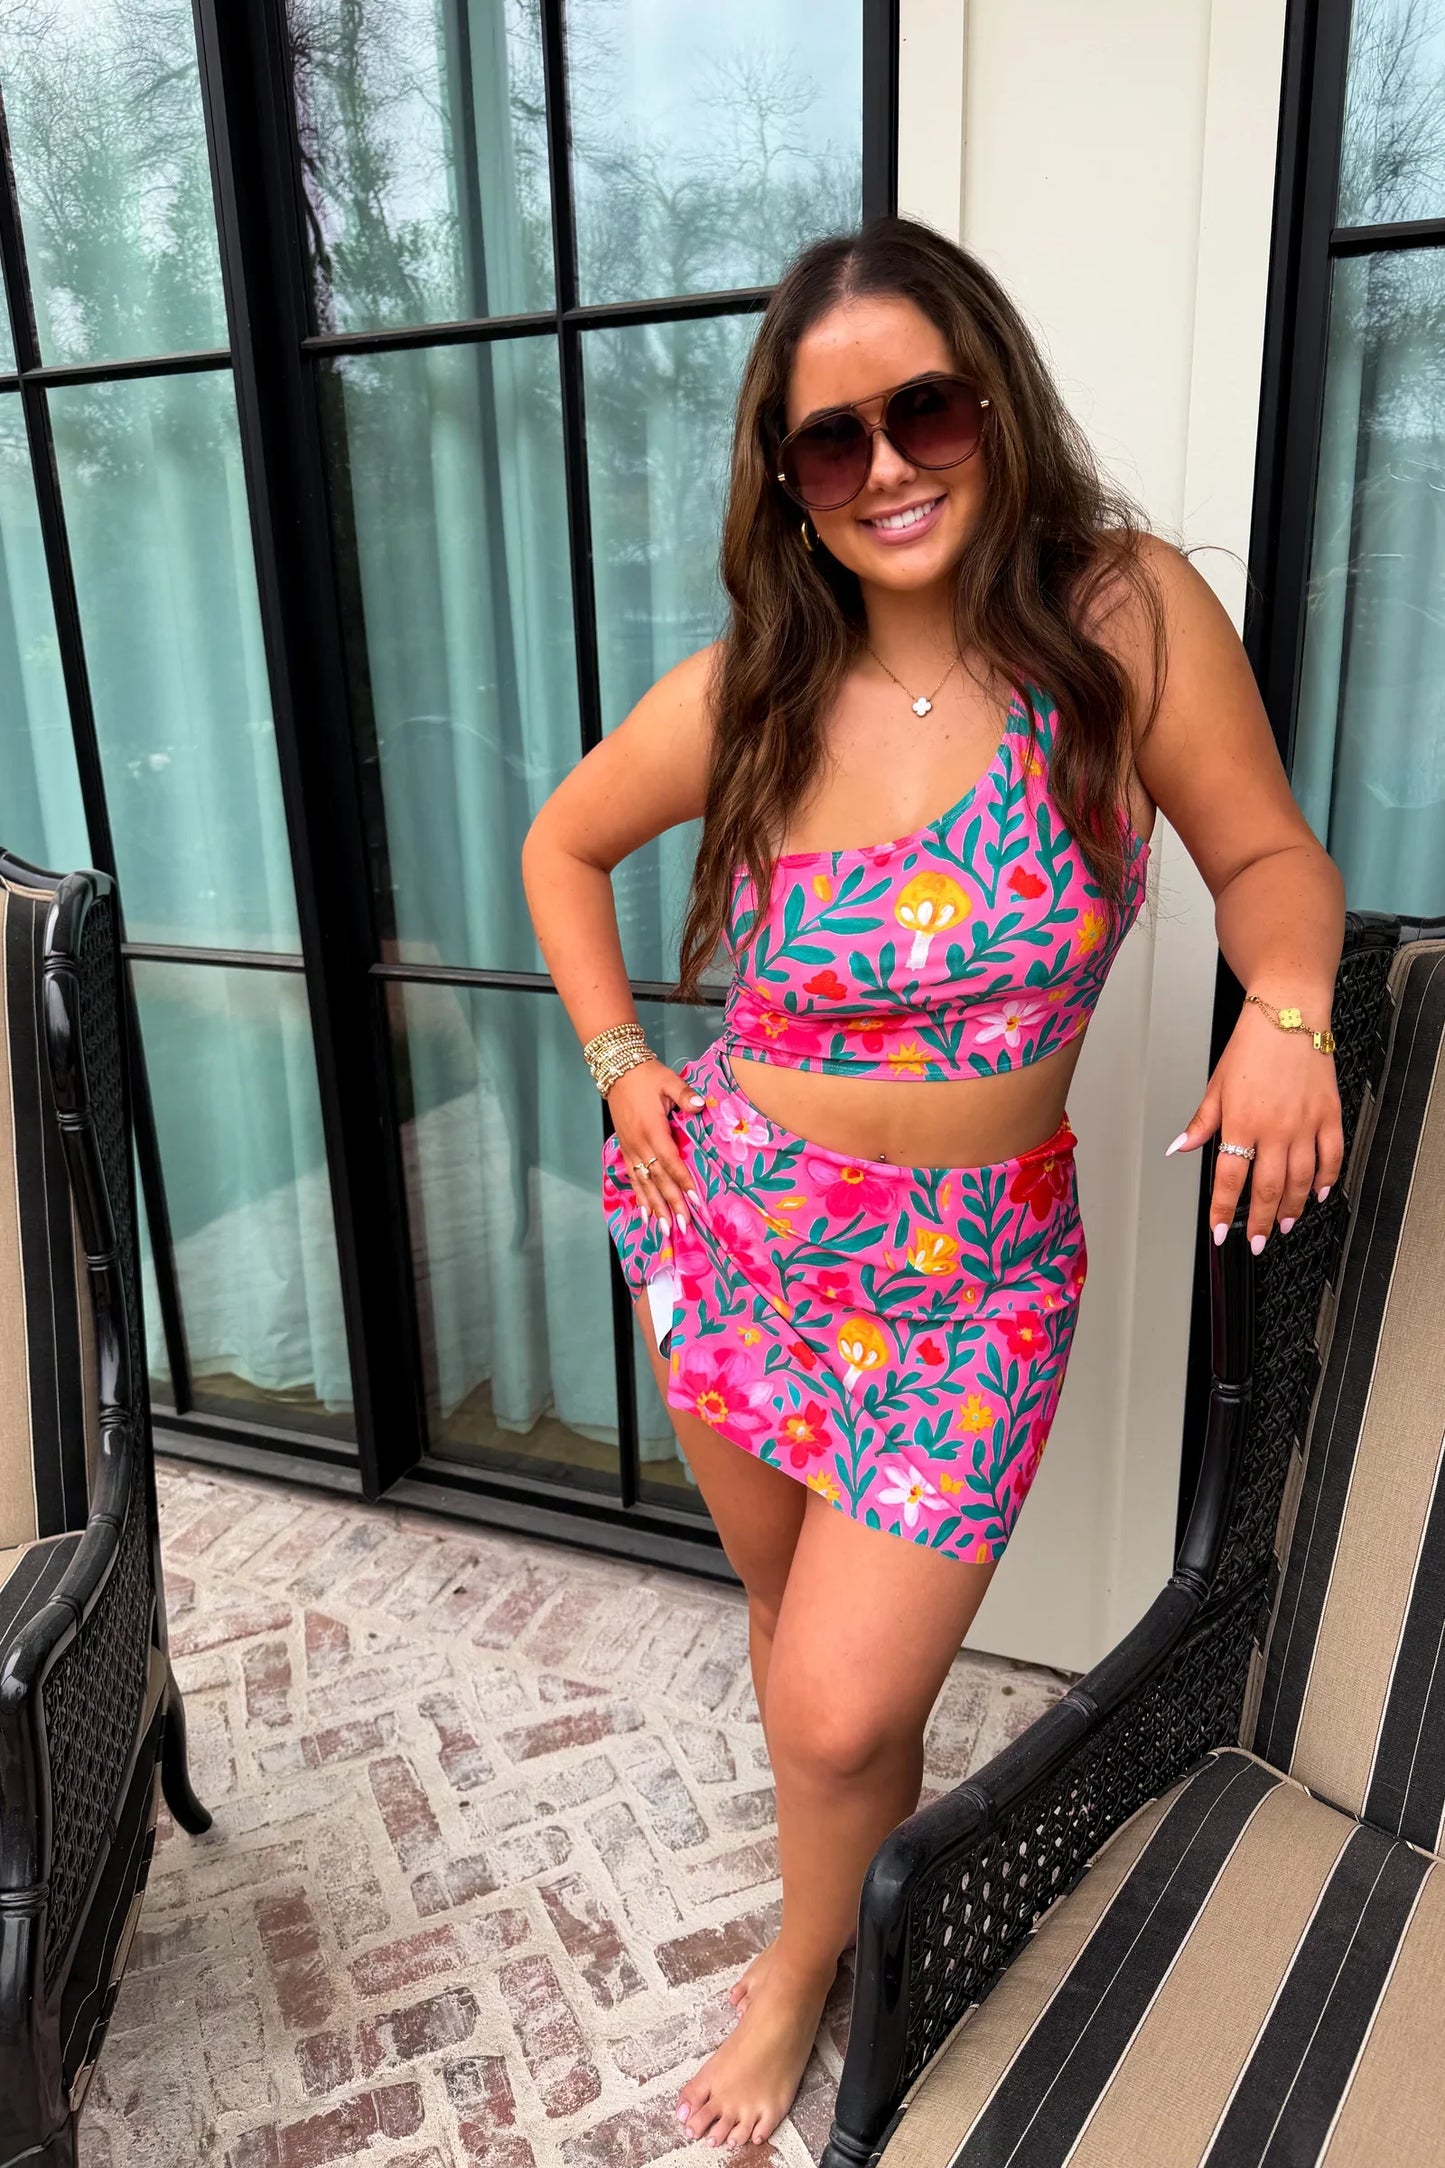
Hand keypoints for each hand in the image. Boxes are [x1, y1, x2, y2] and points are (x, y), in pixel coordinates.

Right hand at [608, 1059, 704, 1230]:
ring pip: (644, 1184)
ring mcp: (630, 1149)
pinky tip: (646, 1214)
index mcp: (652, 1129)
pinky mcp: (626, 1150)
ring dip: (655, 1208)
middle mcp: (639, 1144)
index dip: (683, 1181)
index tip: (695, 1200)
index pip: (670, 1161)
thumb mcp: (668, 1081)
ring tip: (664, 1229)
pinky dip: (640, 1197)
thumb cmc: (646, 1076)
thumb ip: (684, 1095)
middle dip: (670, 1204)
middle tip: (682, 1226)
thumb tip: (699, 1105)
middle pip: (657, 1180)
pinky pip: (633, 1179)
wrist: (618, 1071)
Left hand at [1165, 1001, 1343, 1250]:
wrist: (1287, 1016)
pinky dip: (1326, 1179)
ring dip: (1292, 1207)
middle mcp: (1275, 1127)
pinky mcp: (1329, 1115)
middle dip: (1261, 1221)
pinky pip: (1331, 1156)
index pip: (1229, 1178)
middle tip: (1258, 1241)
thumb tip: (1179, 1148)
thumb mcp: (1216, 1084)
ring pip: (1301, 1179)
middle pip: (1268, 1188)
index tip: (1220, 1231)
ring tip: (1284, 1224)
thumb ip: (1202, 1123)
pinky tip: (1319, 1193)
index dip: (1223, 1210)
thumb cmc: (1250, 1046)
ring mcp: (1305, 1123)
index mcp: (1241, 1122)